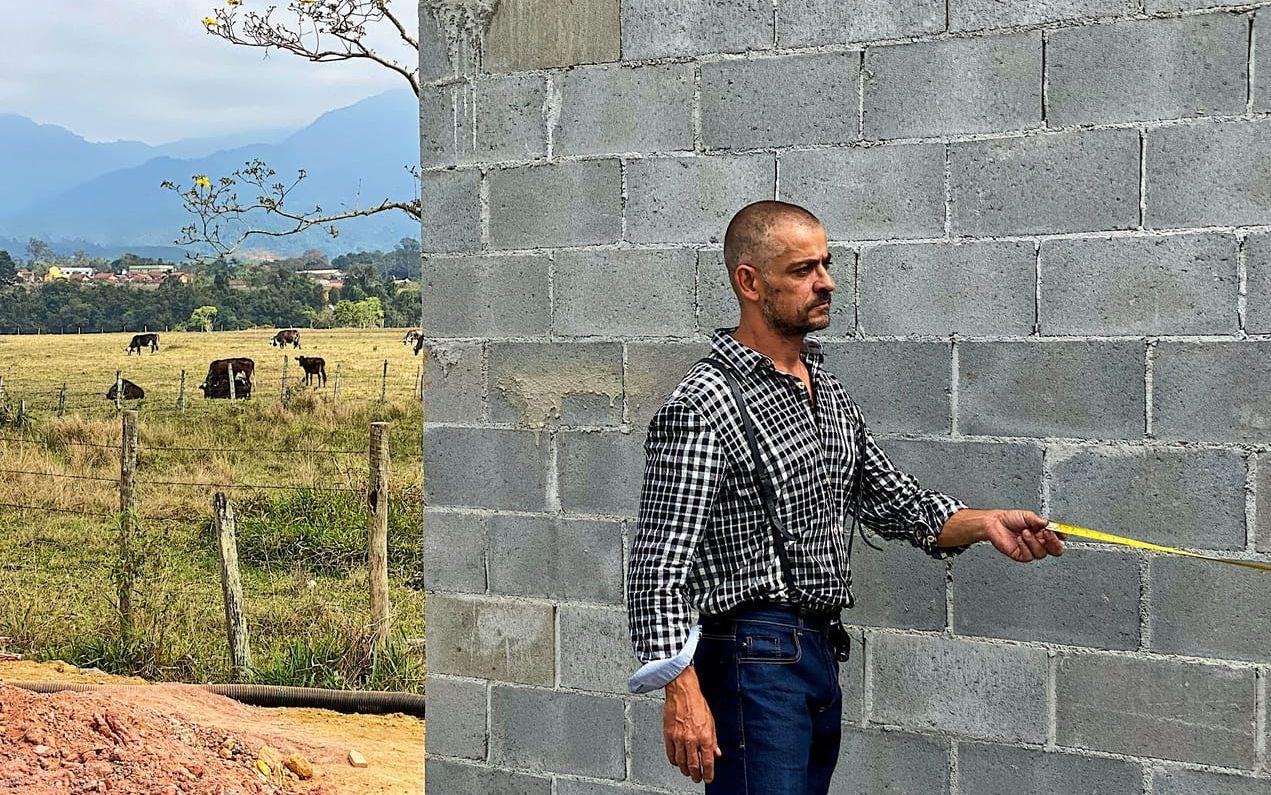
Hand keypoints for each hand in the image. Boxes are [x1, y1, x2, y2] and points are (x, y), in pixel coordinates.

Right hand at [663, 665, 720, 782]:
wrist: (682, 692)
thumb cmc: (697, 704)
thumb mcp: (711, 722)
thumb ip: (713, 740)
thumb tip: (716, 753)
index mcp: (704, 736)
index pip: (707, 762)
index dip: (708, 773)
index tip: (708, 778)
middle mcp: (691, 739)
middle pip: (693, 765)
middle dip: (696, 775)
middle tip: (697, 778)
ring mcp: (679, 738)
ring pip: (681, 762)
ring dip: (685, 770)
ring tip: (687, 772)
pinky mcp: (668, 735)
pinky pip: (670, 754)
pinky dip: (674, 761)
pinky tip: (677, 762)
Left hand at [982, 509, 1065, 561]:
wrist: (995, 523)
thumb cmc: (1010, 519)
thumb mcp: (1028, 516)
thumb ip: (1040, 521)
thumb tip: (1051, 524)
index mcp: (1044, 533)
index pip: (1059, 539)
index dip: (1061, 536)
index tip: (1060, 531)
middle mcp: (1039, 542)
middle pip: (1056, 550)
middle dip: (1054, 543)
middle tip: (1048, 533)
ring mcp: (1031, 550)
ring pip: (1041, 553)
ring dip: (1033, 542)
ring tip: (1025, 532)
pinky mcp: (1021, 555)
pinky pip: (1029, 556)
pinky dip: (1024, 546)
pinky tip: (1019, 539)